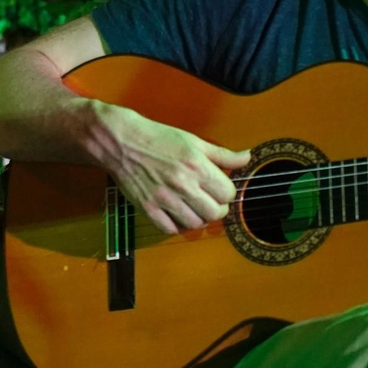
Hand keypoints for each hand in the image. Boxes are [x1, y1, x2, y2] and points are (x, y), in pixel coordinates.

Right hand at [89, 104, 251, 234]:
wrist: (121, 141)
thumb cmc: (157, 138)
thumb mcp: (194, 141)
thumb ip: (222, 154)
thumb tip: (247, 157)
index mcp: (197, 165)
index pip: (228, 193)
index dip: (226, 192)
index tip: (218, 189)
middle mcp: (182, 184)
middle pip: (215, 212)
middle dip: (216, 208)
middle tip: (208, 201)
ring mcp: (164, 198)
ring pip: (195, 224)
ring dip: (198, 218)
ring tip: (193, 208)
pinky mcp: (148, 207)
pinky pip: (170, 229)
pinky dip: (176, 225)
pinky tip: (176, 214)